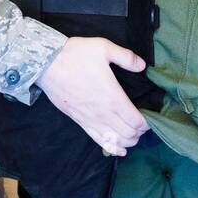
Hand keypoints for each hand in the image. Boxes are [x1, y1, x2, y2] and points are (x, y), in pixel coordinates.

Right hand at [37, 37, 149, 155]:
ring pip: (116, 141)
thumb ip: (126, 57)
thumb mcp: (104, 47)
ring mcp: (91, 120)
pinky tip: (120, 149)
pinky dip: (112, 148)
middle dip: (140, 132)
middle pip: (129, 134)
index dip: (148, 123)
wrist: (47, 64)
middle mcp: (103, 113)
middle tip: (143, 123)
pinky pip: (99, 141)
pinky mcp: (80, 122)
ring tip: (134, 133)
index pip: (137, 121)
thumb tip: (142, 66)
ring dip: (129, 141)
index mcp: (113, 97)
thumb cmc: (76, 54)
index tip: (151, 117)